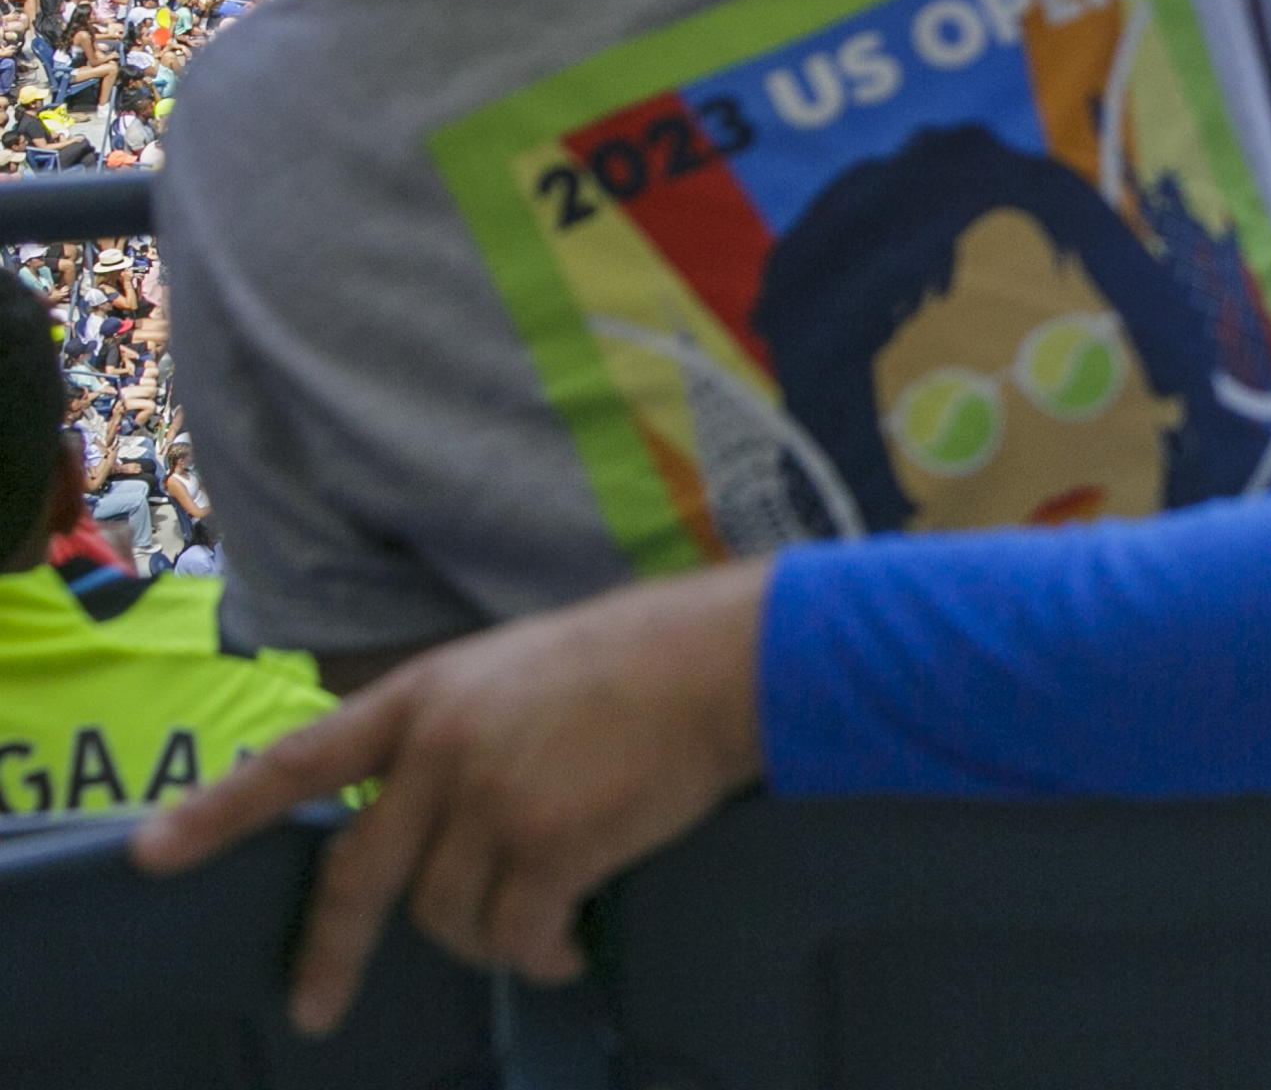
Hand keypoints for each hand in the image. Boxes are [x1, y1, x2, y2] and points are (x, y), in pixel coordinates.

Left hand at [131, 559, 771, 1034]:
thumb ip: (459, 732)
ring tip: (539, 930)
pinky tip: (566, 947)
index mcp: (425, 697)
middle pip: (358, 874)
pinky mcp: (550, 843)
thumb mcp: (518, 670)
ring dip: (489, 942)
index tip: (154, 855)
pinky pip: (518, 935)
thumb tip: (437, 819)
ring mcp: (492, 798)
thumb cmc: (639, 658)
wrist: (722, 660)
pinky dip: (538, 956)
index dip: (222, 812)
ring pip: (447, 917)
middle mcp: (440, 751)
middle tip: (316, 1006)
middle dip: (330, 952)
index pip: (301, 761)